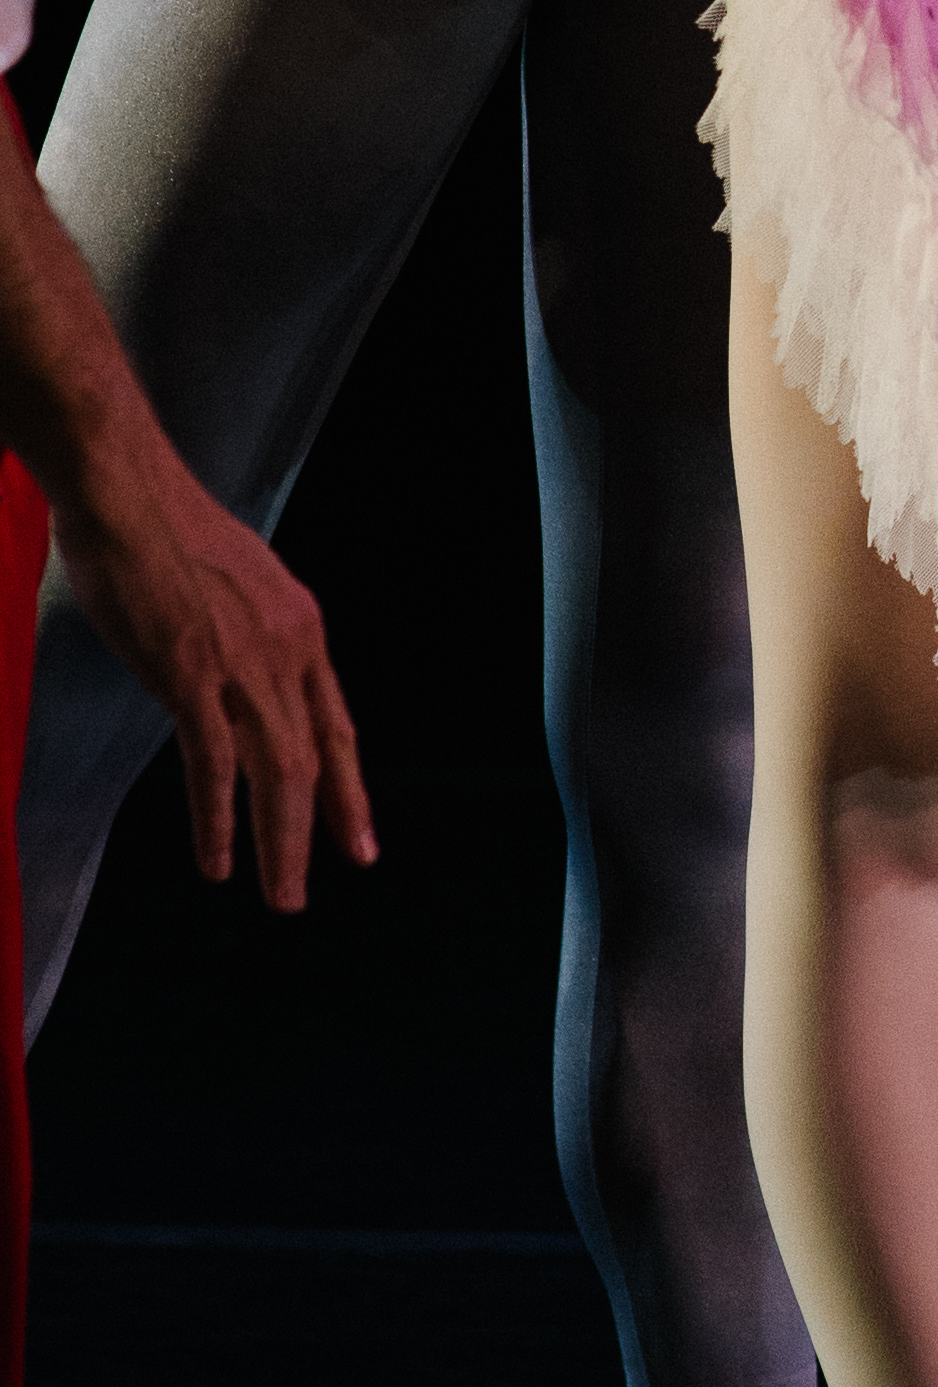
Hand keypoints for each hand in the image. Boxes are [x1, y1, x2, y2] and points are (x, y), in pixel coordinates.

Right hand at [55, 458, 375, 910]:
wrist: (129, 492)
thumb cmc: (169, 531)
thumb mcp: (239, 586)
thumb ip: (253, 637)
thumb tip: (242, 677)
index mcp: (302, 628)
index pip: (336, 726)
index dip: (348, 787)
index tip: (359, 839)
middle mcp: (287, 650)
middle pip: (312, 760)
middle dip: (317, 832)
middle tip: (308, 889)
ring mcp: (242, 663)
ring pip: (275, 772)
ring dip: (278, 843)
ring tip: (277, 894)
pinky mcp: (191, 672)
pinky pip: (213, 763)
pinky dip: (218, 818)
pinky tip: (217, 859)